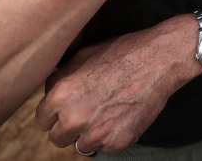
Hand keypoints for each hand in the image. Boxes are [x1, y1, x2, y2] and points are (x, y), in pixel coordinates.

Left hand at [35, 16, 198, 154]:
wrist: (159, 58)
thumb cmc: (122, 52)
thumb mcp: (83, 55)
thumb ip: (60, 78)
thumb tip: (48, 92)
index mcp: (60, 94)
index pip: (42, 121)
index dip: (54, 115)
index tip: (66, 110)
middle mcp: (74, 117)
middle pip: (58, 139)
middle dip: (70, 128)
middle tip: (89, 112)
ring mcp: (96, 132)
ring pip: (81, 146)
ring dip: (92, 134)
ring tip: (108, 112)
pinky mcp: (118, 141)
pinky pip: (106, 148)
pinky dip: (113, 137)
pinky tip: (122, 116)